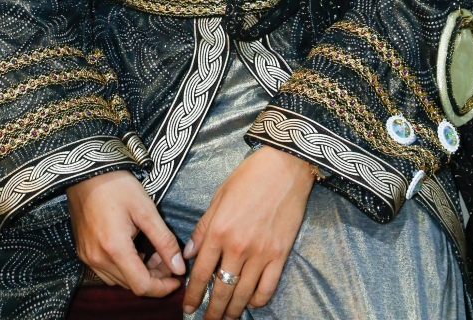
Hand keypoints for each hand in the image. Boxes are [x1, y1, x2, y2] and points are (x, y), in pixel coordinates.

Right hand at [66, 169, 184, 295]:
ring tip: (153, 253)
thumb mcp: (146, 209)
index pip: (142, 285)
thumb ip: (164, 240)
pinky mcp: (83, 252)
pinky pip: (107, 271)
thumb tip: (179, 267)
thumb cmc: (116, 185)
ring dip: (139, 273)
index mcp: (114, 249)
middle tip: (167, 257)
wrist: (85, 172)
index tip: (177, 279)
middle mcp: (98, 259)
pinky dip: (124, 268)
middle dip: (154, 277)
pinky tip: (134, 251)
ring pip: (119, 280)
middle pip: (131, 284)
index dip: (162, 288)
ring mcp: (88, 257)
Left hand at [182, 146, 315, 318]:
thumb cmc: (249, 177)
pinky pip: (267, 288)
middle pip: (221, 290)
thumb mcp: (218, 197)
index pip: (201, 273)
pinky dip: (257, 300)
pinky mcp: (280, 255)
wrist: (284, 167)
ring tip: (226, 318)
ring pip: (243, 294)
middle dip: (211, 311)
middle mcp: (238, 247)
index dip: (193, 294)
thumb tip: (189, 253)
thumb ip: (202, 228)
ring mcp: (261, 253)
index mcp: (219, 230)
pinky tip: (250, 302)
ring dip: (232, 310)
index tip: (188, 307)